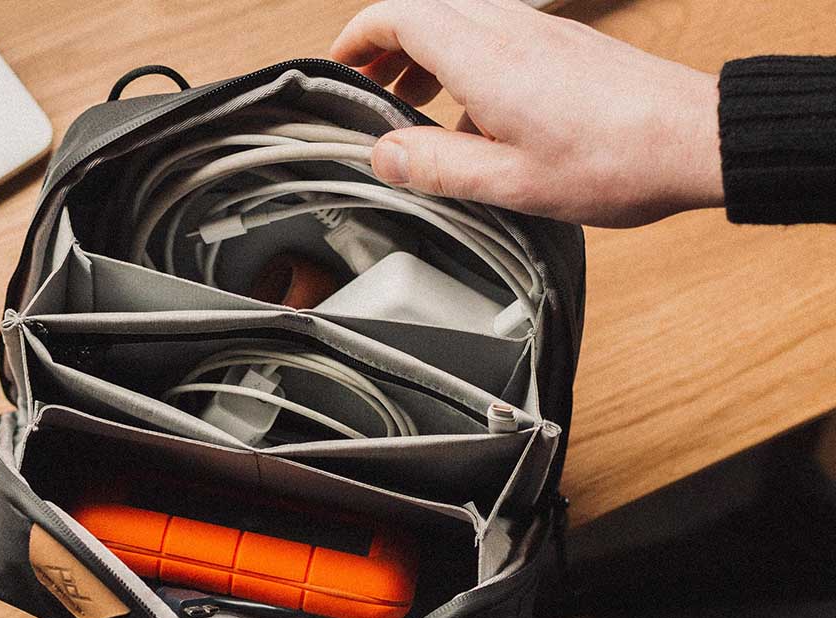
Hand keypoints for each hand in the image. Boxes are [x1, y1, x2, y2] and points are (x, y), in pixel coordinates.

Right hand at [331, 0, 723, 226]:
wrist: (695, 139)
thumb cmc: (614, 161)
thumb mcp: (508, 182)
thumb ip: (436, 165)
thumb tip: (383, 154)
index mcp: (484, 57)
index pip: (400, 17)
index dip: (360, 37)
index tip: (341, 64)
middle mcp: (510, 30)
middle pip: (427, 12)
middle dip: (388, 47)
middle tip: (370, 89)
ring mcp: (541, 32)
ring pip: (462, 21)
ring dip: (427, 54)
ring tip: (415, 102)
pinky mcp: (565, 45)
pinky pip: (498, 37)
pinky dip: (467, 62)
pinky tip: (478, 117)